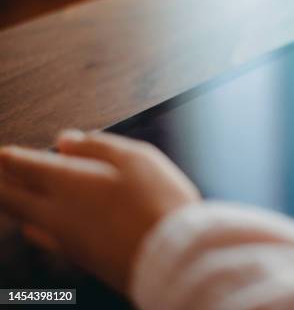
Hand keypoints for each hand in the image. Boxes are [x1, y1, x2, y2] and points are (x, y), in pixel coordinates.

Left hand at [0, 130, 200, 292]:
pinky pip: (43, 238)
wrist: (172, 255)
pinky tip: (33, 226)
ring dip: (12, 203)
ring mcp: (66, 239)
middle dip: (0, 181)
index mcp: (69, 183)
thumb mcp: (136, 158)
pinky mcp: (79, 258)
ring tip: (7, 193)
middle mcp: (57, 212)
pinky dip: (32, 225)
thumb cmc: (158, 203)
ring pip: (23, 219)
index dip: (8, 157)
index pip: (23, 166)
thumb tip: (67, 140)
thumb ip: (97, 146)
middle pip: (10, 197)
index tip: (1, 153)